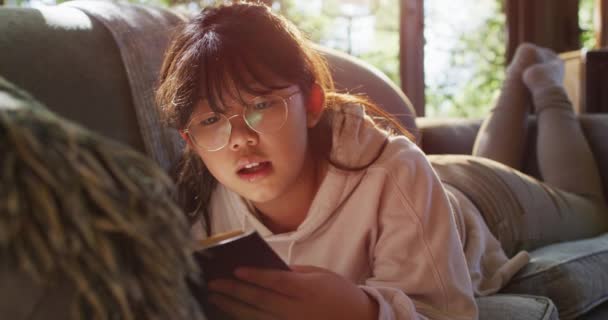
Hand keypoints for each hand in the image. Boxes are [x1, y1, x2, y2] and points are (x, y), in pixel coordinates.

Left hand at [207, 265, 377, 319]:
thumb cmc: (339, 293)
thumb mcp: (320, 275)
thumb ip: (293, 273)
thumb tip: (266, 270)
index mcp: (306, 290)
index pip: (275, 282)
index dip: (254, 275)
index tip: (234, 269)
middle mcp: (297, 310)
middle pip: (259, 300)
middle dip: (234, 291)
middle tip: (213, 283)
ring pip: (256, 317)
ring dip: (233, 308)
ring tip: (215, 298)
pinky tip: (233, 314)